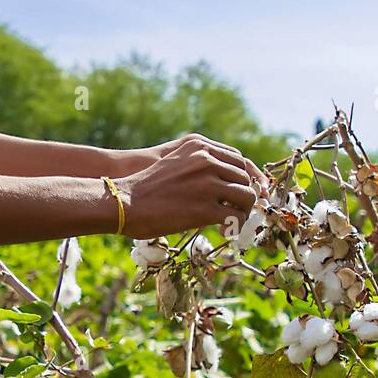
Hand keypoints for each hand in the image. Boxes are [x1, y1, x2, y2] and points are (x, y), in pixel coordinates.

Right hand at [118, 135, 260, 237]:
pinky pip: (235, 216)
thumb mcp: (175, 162)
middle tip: (239, 210)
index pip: (238, 158)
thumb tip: (223, 182)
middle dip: (246, 196)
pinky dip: (235, 226)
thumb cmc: (147, 186)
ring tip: (232, 221)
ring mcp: (208, 183)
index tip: (251, 191)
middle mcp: (206, 160)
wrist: (126, 202)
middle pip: (245, 177)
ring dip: (243, 212)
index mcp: (199, 146)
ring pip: (246, 197)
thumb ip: (198, 164)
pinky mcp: (206, 208)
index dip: (248, 177)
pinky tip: (224, 230)